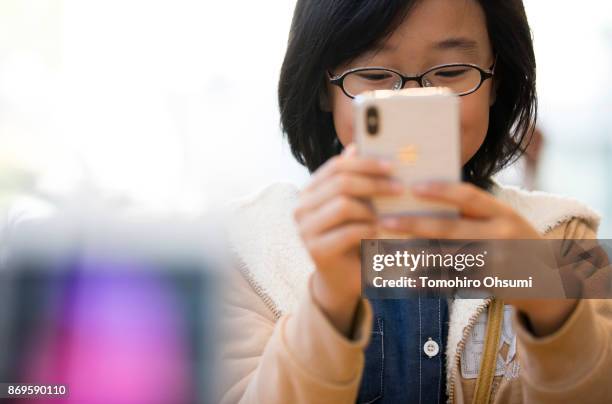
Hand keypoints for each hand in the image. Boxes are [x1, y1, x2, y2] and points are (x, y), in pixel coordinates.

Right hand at [294, 144, 402, 335]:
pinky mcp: (315, 250)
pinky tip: (383, 233)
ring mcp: (304, 230)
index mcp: (310, 191)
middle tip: (400, 188)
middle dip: (374, 183)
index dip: (365, 163)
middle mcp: (301, 207)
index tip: (392, 166)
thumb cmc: (353, 237)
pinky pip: (348, 232)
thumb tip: (356, 146)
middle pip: (340, 183)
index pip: (336, 165)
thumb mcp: (357, 205)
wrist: (343, 278)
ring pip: (343, 205)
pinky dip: (370, 230)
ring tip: (390, 216)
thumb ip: (355, 179)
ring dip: (372, 210)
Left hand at [380, 181, 575, 335]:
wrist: (547, 280)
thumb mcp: (502, 219)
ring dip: (414, 254)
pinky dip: (431, 280)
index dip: (441, 191)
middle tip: (384, 220)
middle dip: (414, 225)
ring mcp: (496, 263)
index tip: (413, 186)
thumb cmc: (512, 241)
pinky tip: (408, 279)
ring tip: (386, 247)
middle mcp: (501, 236)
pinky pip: (453, 282)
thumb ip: (472, 211)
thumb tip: (424, 195)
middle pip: (450, 229)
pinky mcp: (490, 285)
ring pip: (446, 258)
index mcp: (503, 213)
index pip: (469, 196)